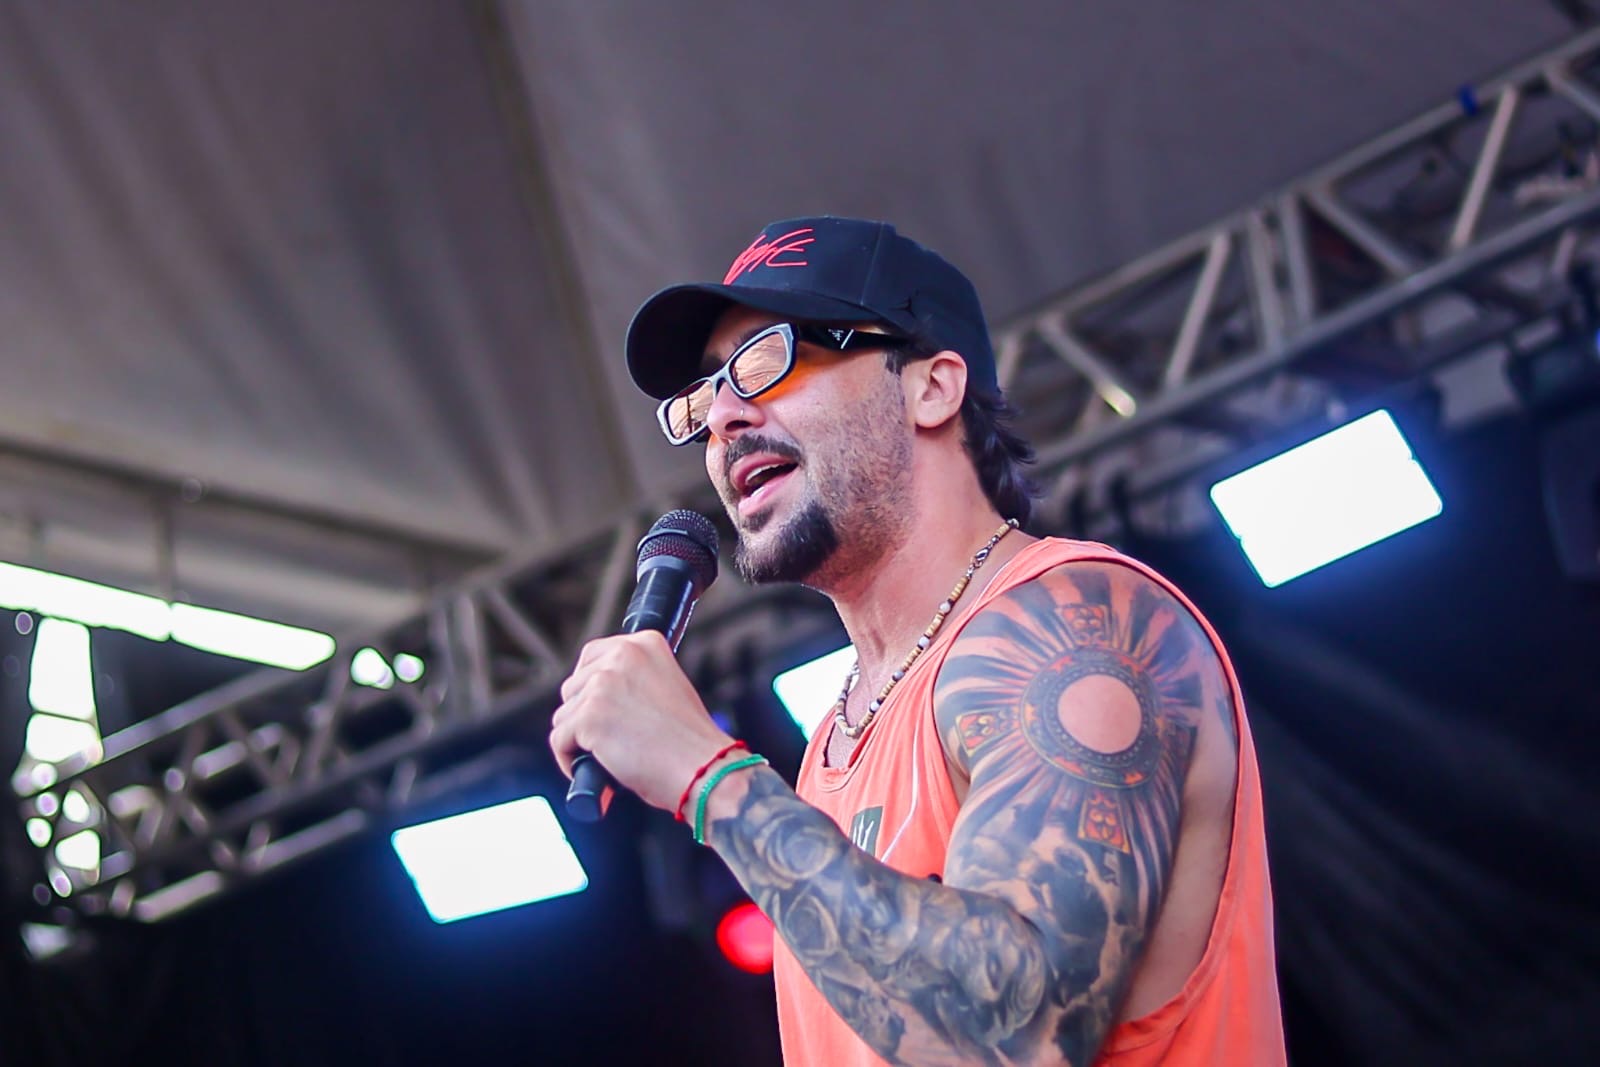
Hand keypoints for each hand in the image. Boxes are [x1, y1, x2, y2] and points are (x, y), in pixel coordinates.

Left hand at [549, 630, 734, 814]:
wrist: (704, 769)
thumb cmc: (690, 742)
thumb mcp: (666, 688)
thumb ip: (633, 681)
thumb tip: (594, 695)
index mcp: (645, 644)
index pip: (592, 656)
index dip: (591, 688)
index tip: (601, 711)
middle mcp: (622, 656)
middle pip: (573, 686)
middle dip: (583, 716)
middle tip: (608, 741)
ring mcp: (602, 685)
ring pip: (564, 715)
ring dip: (578, 740)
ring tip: (608, 758)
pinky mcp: (588, 716)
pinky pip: (559, 741)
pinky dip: (570, 762)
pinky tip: (595, 772)